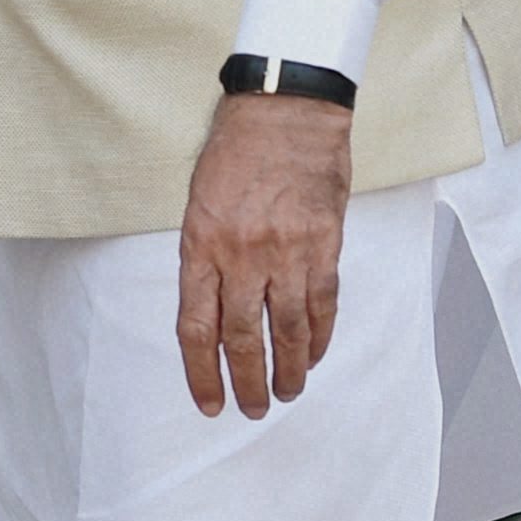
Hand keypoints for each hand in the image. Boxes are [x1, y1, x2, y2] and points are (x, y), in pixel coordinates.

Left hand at [174, 94, 349, 418]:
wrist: (285, 111)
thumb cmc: (235, 152)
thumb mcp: (199, 202)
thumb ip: (204, 256)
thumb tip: (211, 309)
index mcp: (201, 244)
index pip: (196, 327)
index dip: (202, 372)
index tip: (209, 403)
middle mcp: (241, 255)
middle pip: (243, 338)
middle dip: (247, 382)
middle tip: (253, 409)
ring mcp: (286, 251)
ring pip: (289, 329)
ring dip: (289, 369)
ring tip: (288, 392)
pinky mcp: (324, 244)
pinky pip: (323, 303)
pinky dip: (320, 336)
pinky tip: (315, 355)